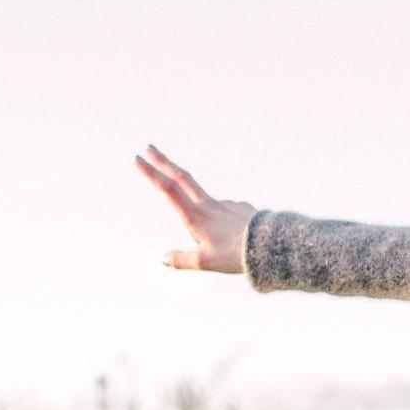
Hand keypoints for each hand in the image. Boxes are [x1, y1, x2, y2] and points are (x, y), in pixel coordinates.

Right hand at [136, 145, 253, 271]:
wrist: (271, 246)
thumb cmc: (236, 256)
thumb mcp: (204, 262)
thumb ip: (181, 260)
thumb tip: (163, 258)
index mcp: (195, 215)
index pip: (168, 189)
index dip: (151, 173)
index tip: (138, 158)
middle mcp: (210, 204)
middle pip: (183, 177)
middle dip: (164, 161)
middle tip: (149, 147)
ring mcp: (228, 203)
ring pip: (208, 206)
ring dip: (206, 218)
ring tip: (222, 246)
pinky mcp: (243, 207)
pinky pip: (229, 216)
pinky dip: (226, 226)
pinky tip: (238, 242)